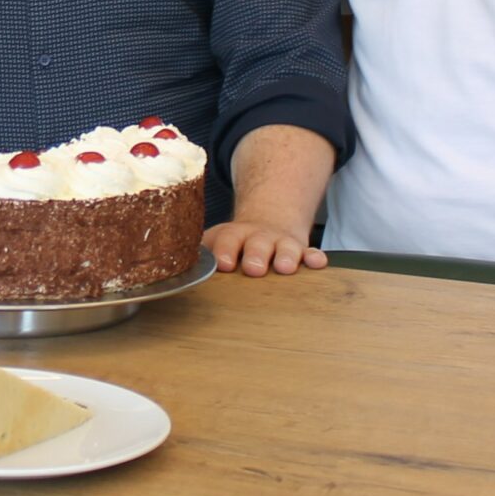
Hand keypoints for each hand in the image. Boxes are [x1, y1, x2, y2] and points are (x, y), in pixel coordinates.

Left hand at [203, 219, 327, 277]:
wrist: (269, 220)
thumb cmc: (236, 243)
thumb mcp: (218, 243)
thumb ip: (202, 257)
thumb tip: (176, 275)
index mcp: (233, 236)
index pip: (226, 239)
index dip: (224, 250)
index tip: (223, 264)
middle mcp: (257, 238)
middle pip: (257, 243)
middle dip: (255, 254)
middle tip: (253, 268)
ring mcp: (281, 243)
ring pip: (285, 247)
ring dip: (285, 256)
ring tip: (285, 267)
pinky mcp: (301, 250)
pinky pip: (310, 252)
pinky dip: (314, 258)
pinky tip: (318, 263)